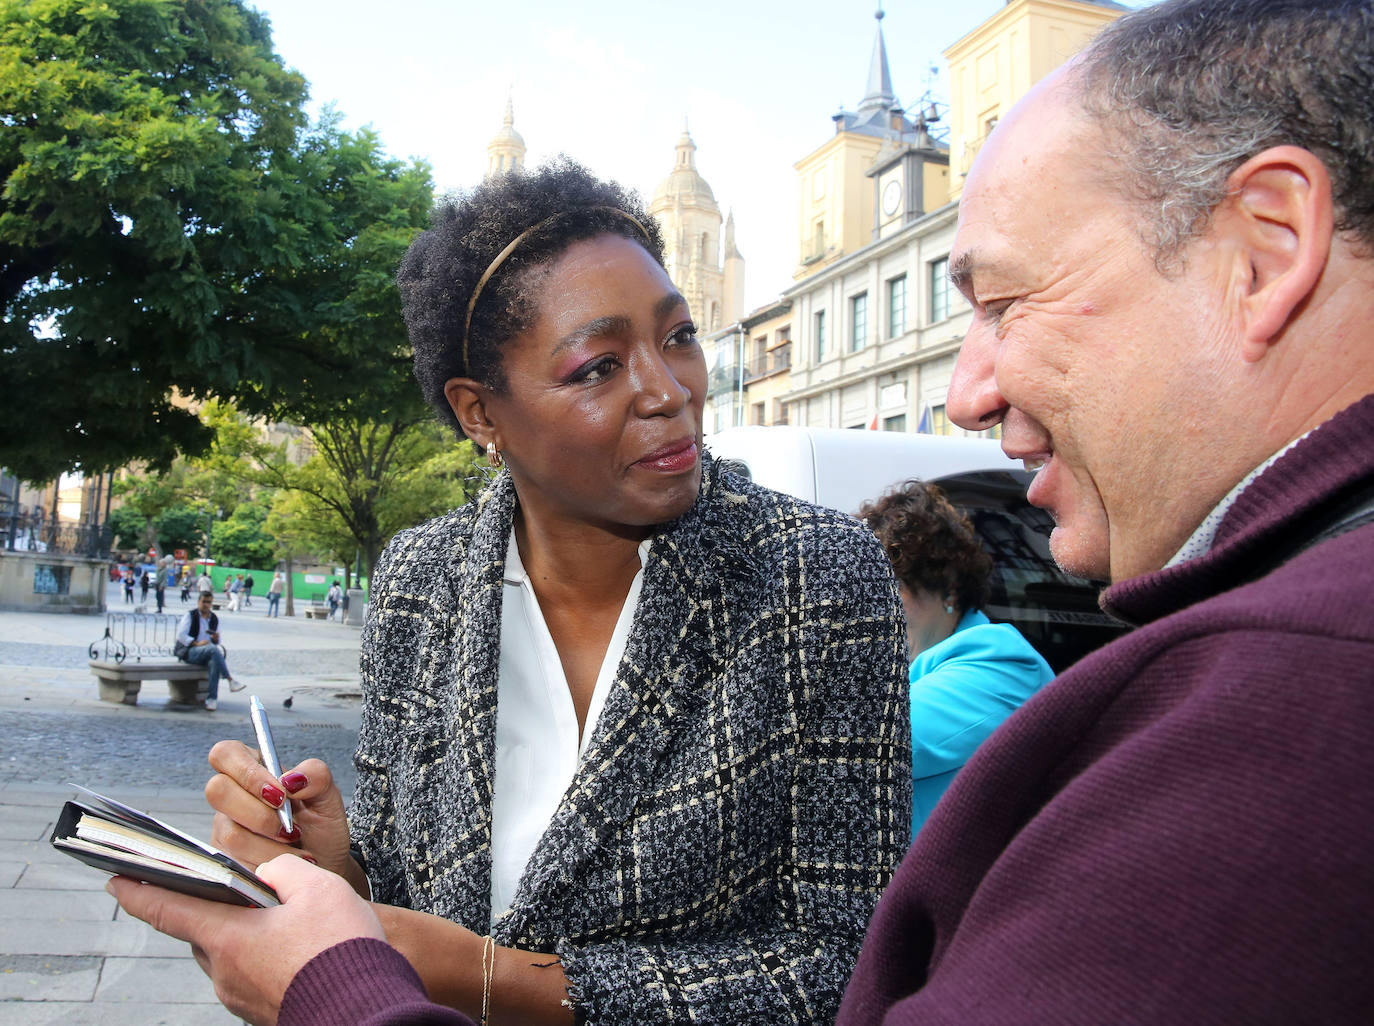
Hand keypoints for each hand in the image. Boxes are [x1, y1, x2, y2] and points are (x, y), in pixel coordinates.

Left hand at [108, 854, 385, 1025]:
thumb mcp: (318, 886)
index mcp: (228, 937)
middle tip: (243, 889)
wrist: (367, 1009)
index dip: (139, 892)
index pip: (168, 909)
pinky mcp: (262, 1011)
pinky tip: (299, 947)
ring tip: (289, 918)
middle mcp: (224, 972)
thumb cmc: (341, 948)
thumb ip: (282, 872)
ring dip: (247, 934)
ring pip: (231, 954)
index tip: (116, 880)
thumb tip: (268, 877)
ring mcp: (241, 997)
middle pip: (205, 930)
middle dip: (218, 908)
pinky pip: (253, 975)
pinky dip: (265, 956)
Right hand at [205, 741, 354, 879]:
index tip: (280, 793)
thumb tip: (290, 779)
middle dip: (260, 814)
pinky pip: (237, 862)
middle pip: (217, 790)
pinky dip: (269, 864)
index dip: (247, 772)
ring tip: (295, 845)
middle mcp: (233, 796)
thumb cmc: (321, 828)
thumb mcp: (328, 796)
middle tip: (289, 826)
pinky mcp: (225, 859)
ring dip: (272, 844)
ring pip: (231, 833)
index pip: (225, 753)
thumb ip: (316, 775)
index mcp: (255, 770)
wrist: (323, 866)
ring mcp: (225, 828)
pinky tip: (286, 863)